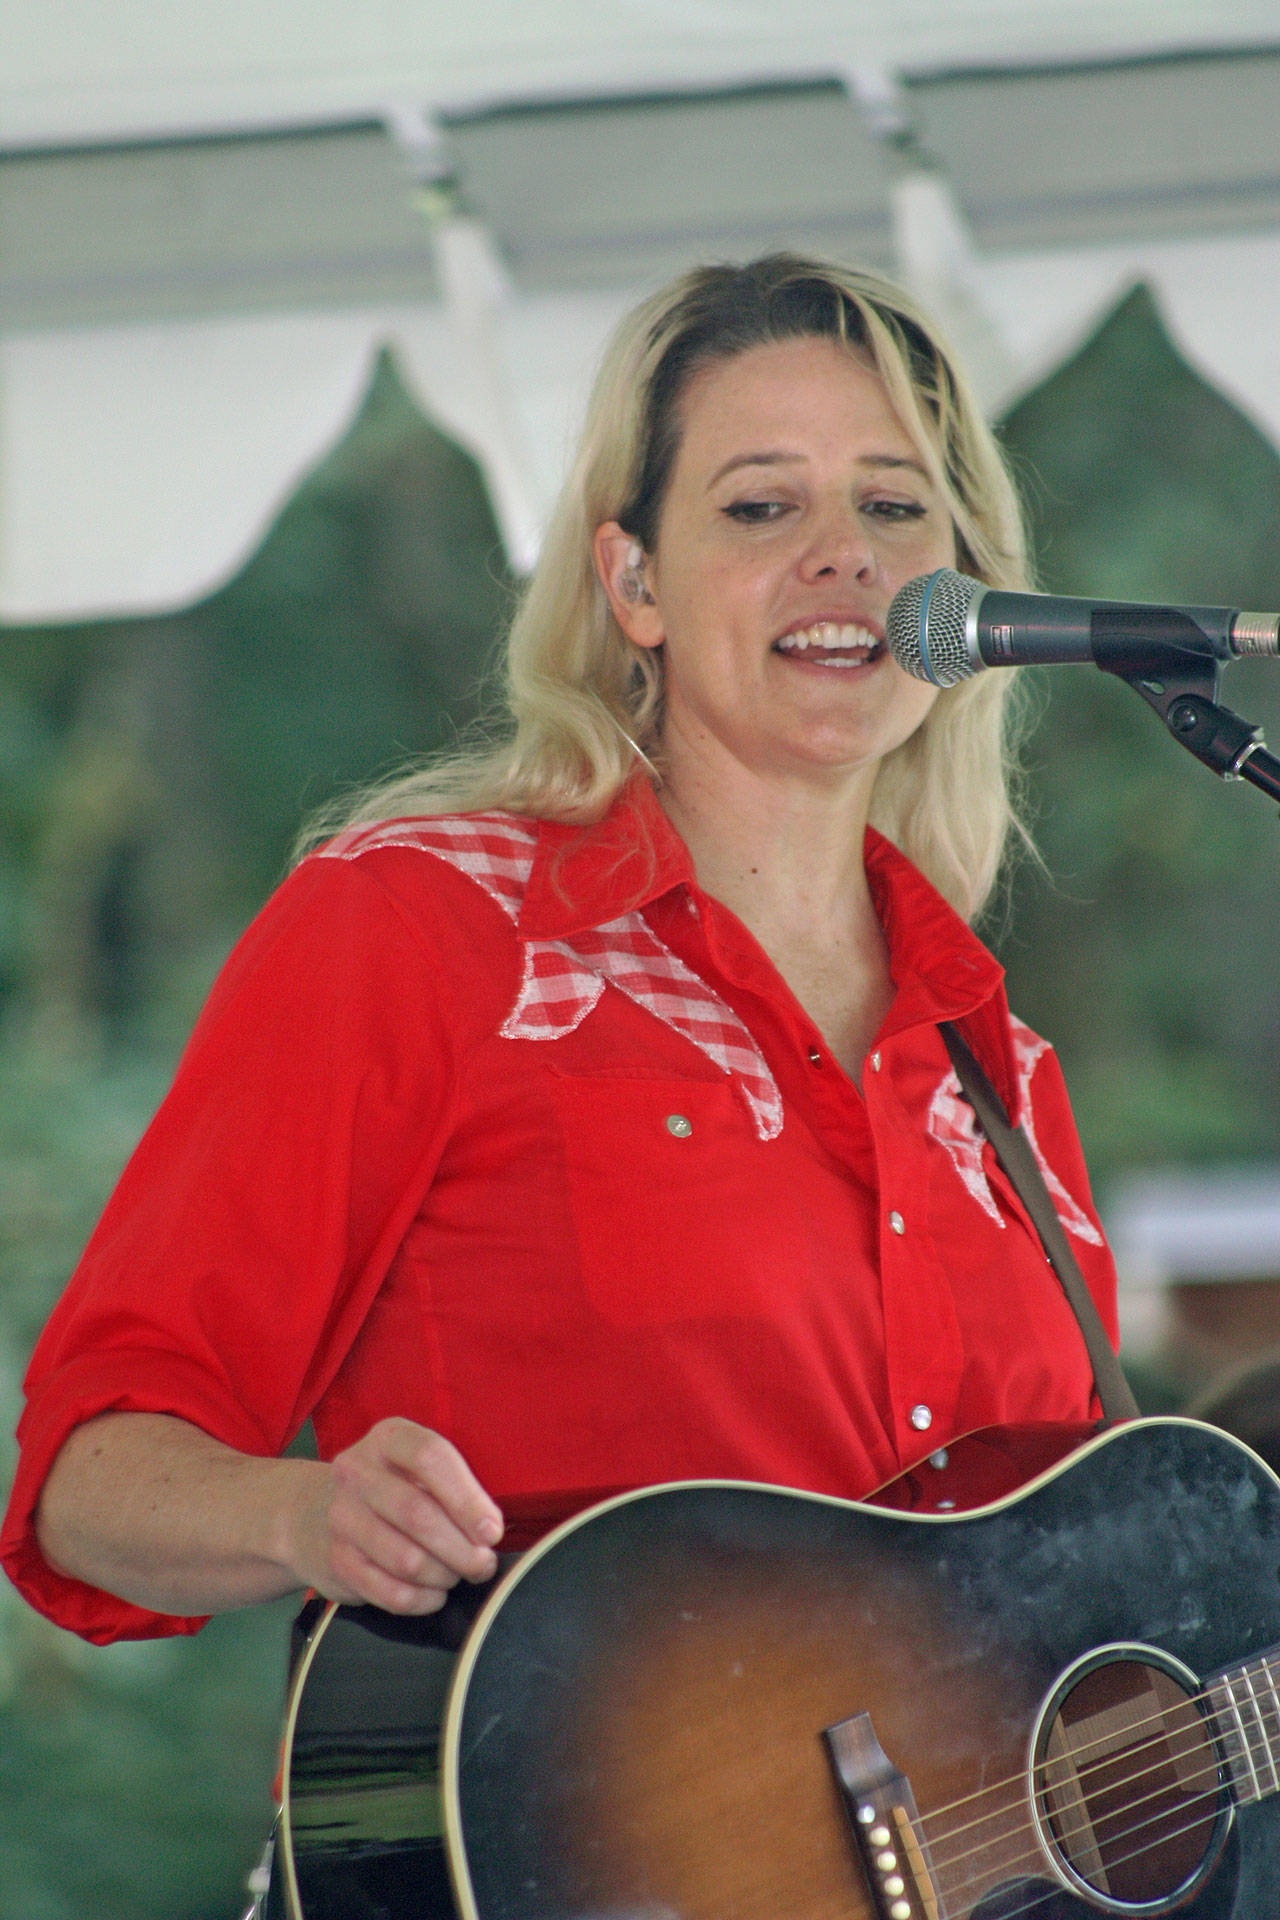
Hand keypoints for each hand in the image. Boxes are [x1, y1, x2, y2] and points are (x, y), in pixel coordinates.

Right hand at [292, 1419, 503, 1614]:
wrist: (313, 1514)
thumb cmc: (391, 1489)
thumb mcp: (418, 1469)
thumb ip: (455, 1489)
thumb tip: (490, 1530)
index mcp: (388, 1438)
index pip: (431, 1457)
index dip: (468, 1499)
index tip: (492, 1531)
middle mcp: (357, 1472)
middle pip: (418, 1514)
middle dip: (462, 1549)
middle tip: (483, 1564)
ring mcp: (341, 1517)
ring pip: (407, 1560)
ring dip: (444, 1576)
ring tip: (456, 1574)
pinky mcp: (336, 1562)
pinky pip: (390, 1593)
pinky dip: (422, 1600)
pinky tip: (434, 1594)